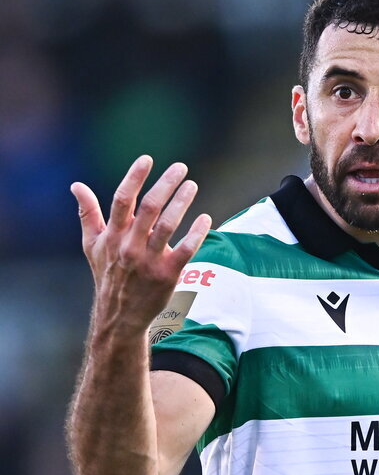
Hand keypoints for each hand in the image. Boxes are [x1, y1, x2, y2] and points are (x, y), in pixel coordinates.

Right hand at [71, 155, 211, 332]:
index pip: (122, 199)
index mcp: (112, 235)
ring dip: (181, 203)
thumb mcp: (93, 245)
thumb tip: (76, 185)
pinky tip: (205, 218)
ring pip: (167, 225)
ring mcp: (149, 261)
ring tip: (192, 186)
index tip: (147, 159)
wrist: (119, 315)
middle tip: (181, 168)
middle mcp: (129, 246)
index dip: (135, 177)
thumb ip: (87, 213)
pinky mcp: (167, 275)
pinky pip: (185, 250)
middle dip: (166, 184)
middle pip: (149, 207)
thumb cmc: (108, 276)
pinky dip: (196, 233)